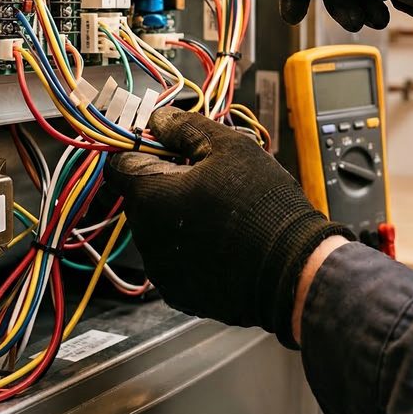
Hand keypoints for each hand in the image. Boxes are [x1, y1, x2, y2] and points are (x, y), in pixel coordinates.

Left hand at [105, 107, 352, 347]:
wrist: (293, 266)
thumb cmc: (261, 204)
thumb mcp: (227, 147)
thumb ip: (185, 128)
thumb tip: (159, 119)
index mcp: (150, 197)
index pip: (120, 164)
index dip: (143, 149)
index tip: (169, 146)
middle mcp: (146, 238)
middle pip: (142, 198)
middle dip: (167, 183)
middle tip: (208, 176)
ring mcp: (162, 271)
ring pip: (159, 230)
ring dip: (180, 216)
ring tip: (222, 211)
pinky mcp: (181, 294)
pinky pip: (176, 260)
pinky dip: (192, 248)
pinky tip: (223, 240)